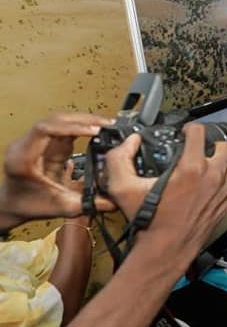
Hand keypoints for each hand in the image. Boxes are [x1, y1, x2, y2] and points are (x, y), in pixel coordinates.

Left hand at [0, 112, 114, 228]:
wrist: (12, 206)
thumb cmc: (29, 206)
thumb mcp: (61, 207)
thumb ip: (87, 203)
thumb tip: (114, 201)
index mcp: (23, 157)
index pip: (45, 129)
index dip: (71, 127)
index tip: (93, 131)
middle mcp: (26, 145)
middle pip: (54, 120)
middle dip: (82, 120)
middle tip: (106, 124)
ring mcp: (35, 142)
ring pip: (59, 121)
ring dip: (83, 121)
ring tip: (105, 125)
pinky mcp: (45, 144)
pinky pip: (62, 129)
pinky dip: (80, 128)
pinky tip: (96, 131)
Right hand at [105, 124, 226, 266]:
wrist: (167, 247)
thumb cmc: (149, 220)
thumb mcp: (122, 187)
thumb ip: (119, 158)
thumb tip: (130, 142)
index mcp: (192, 167)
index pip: (200, 131)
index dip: (190, 128)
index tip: (185, 133)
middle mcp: (213, 176)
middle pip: (225, 145)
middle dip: (213, 144)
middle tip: (200, 149)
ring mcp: (224, 190)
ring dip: (219, 162)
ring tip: (203, 166)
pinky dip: (222, 181)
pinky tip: (207, 185)